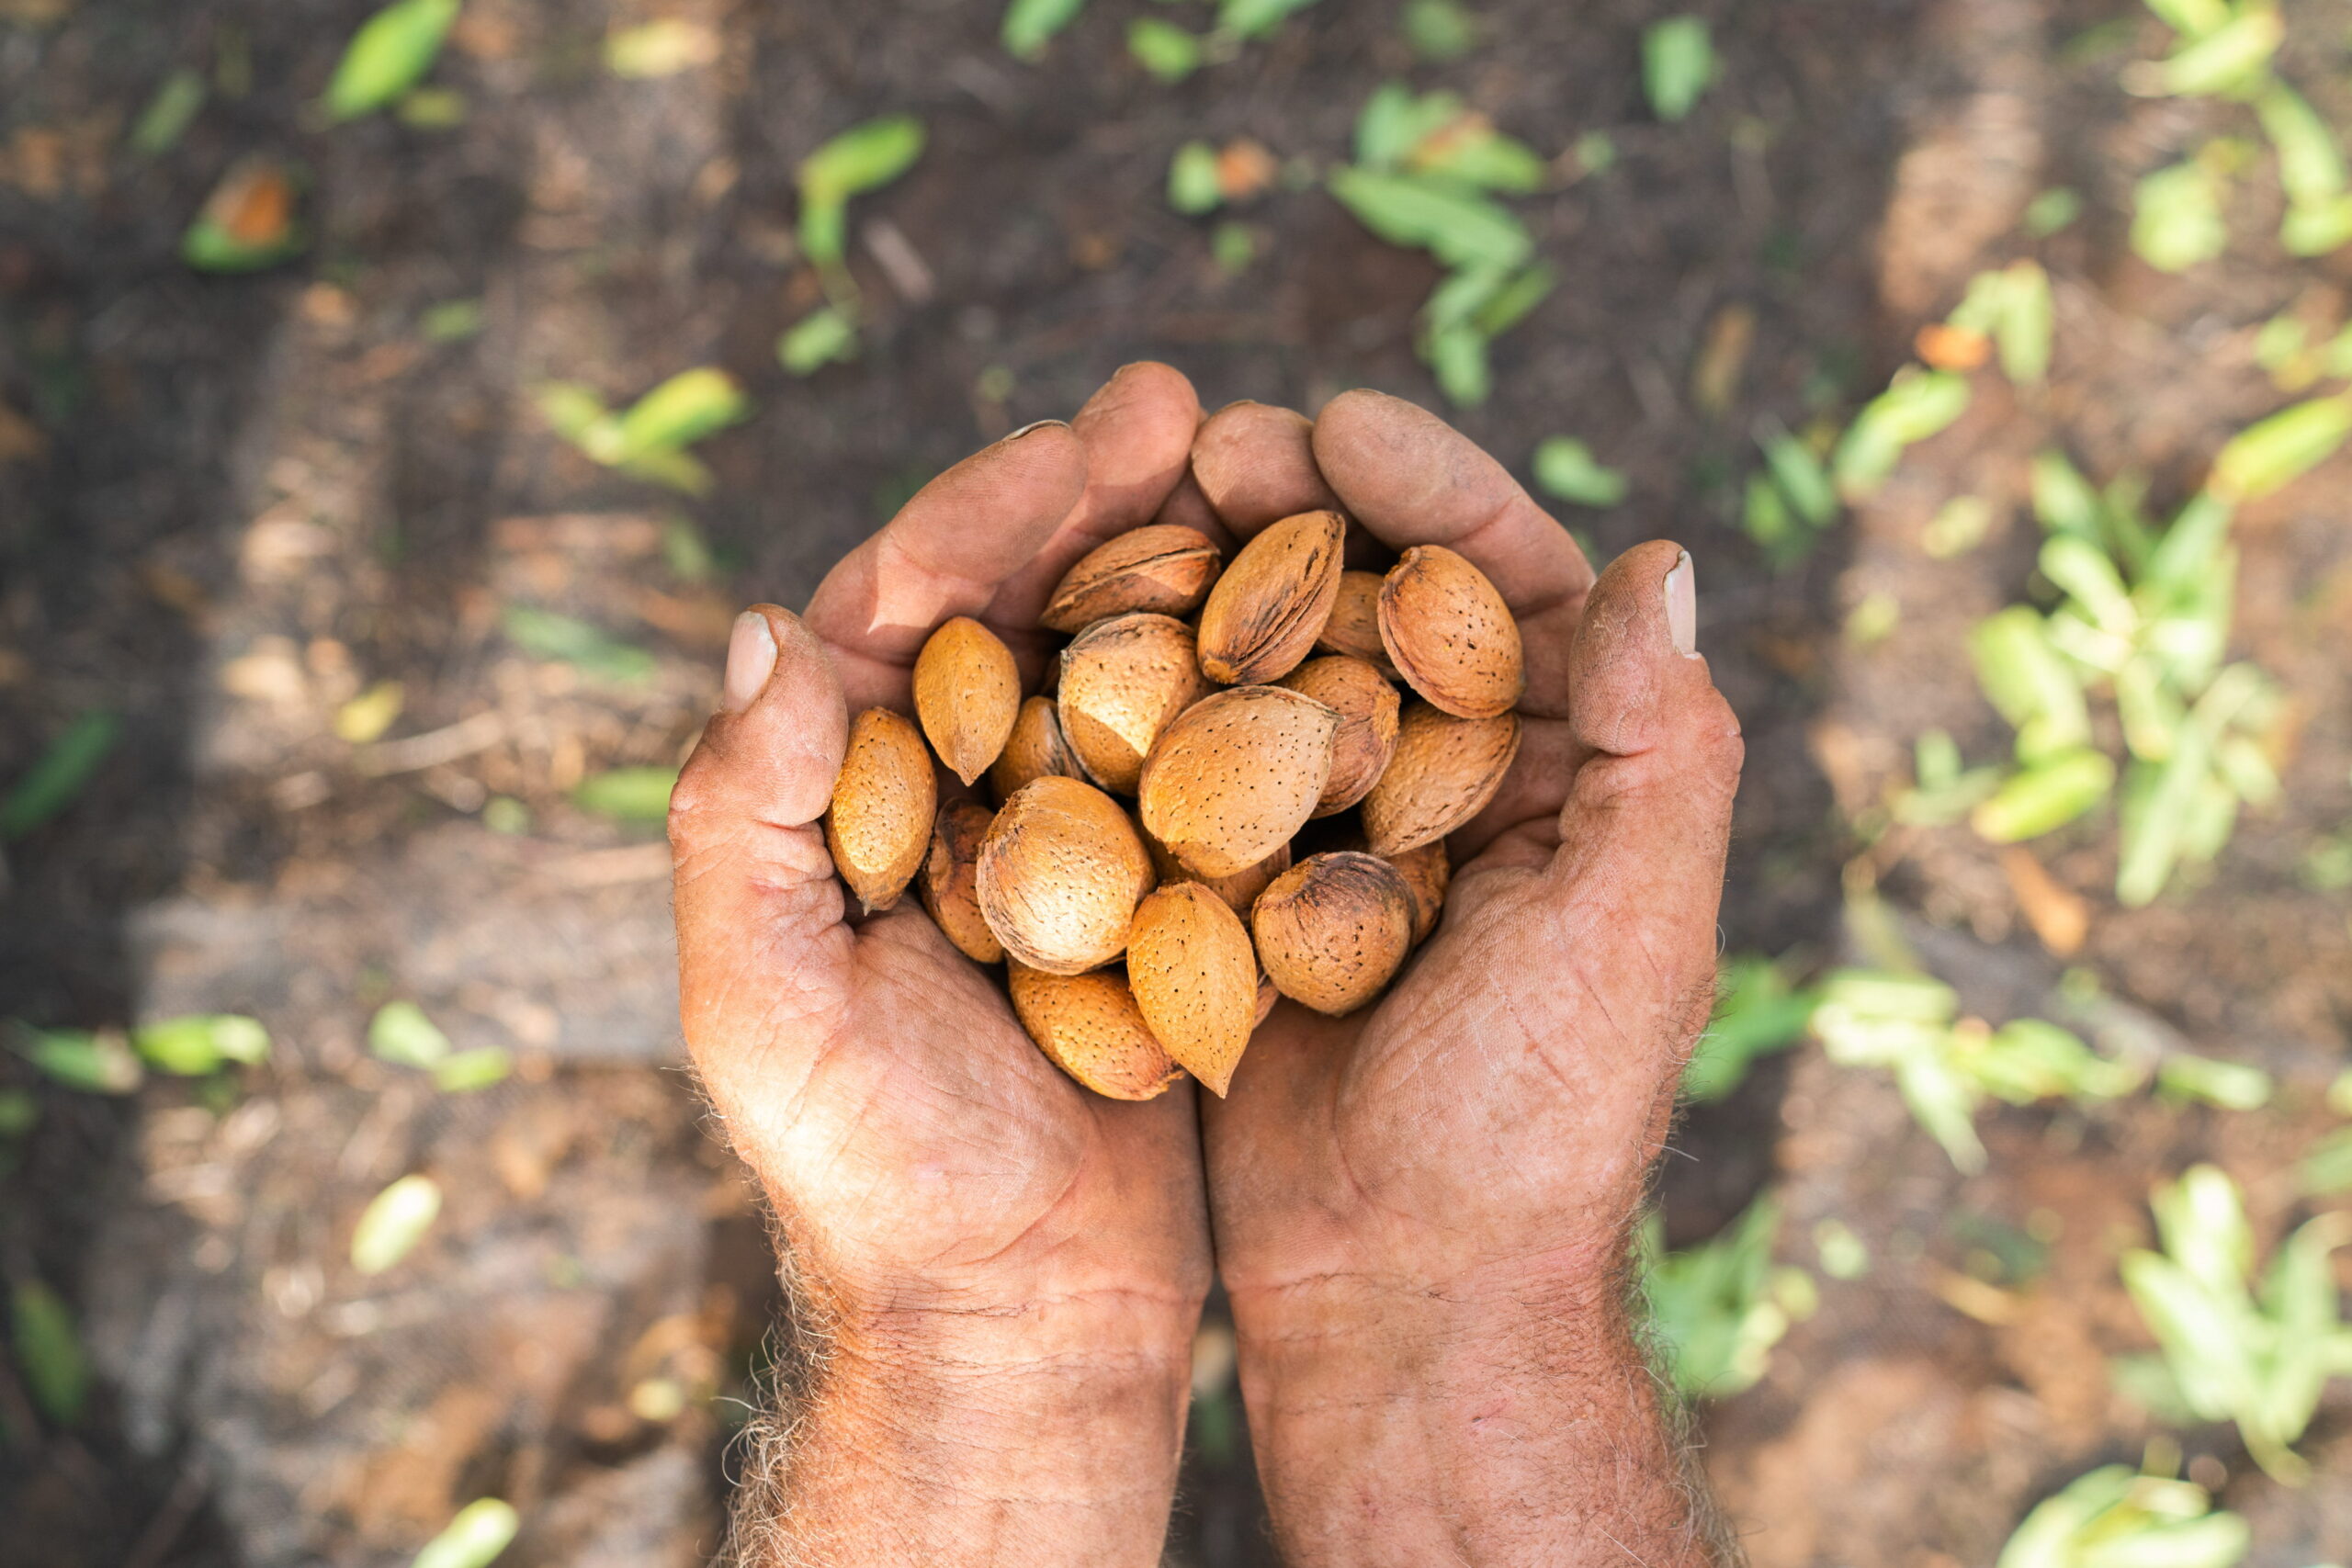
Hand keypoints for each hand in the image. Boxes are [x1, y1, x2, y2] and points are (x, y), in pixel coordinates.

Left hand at [668, 365, 1216, 1567]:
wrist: (1021, 1320)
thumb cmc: (879, 1184)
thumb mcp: (768, 1015)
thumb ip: (739, 825)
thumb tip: (763, 627)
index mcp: (841, 797)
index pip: (900, 614)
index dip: (976, 515)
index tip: (1071, 450)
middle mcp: (949, 794)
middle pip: (1021, 605)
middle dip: (1093, 498)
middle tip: (1183, 407)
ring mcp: (1061, 836)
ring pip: (1122, 659)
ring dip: (1182, 560)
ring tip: (1261, 466)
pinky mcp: (1159, 891)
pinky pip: (1205, 757)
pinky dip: (1253, 680)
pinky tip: (1322, 615)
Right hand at [1193, 394, 1744, 1565]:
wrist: (1401, 1289)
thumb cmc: (1537, 1119)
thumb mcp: (1632, 930)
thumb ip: (1663, 745)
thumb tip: (1672, 555)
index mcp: (1575, 768)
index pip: (1511, 581)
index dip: (1432, 488)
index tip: (1339, 424)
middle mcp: (1458, 781)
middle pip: (1373, 595)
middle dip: (1295, 504)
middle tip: (1207, 438)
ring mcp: (1340, 831)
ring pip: (1270, 660)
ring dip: (1208, 575)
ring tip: (1123, 501)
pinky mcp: (1241, 888)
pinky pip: (1191, 760)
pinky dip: (1142, 691)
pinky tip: (1069, 631)